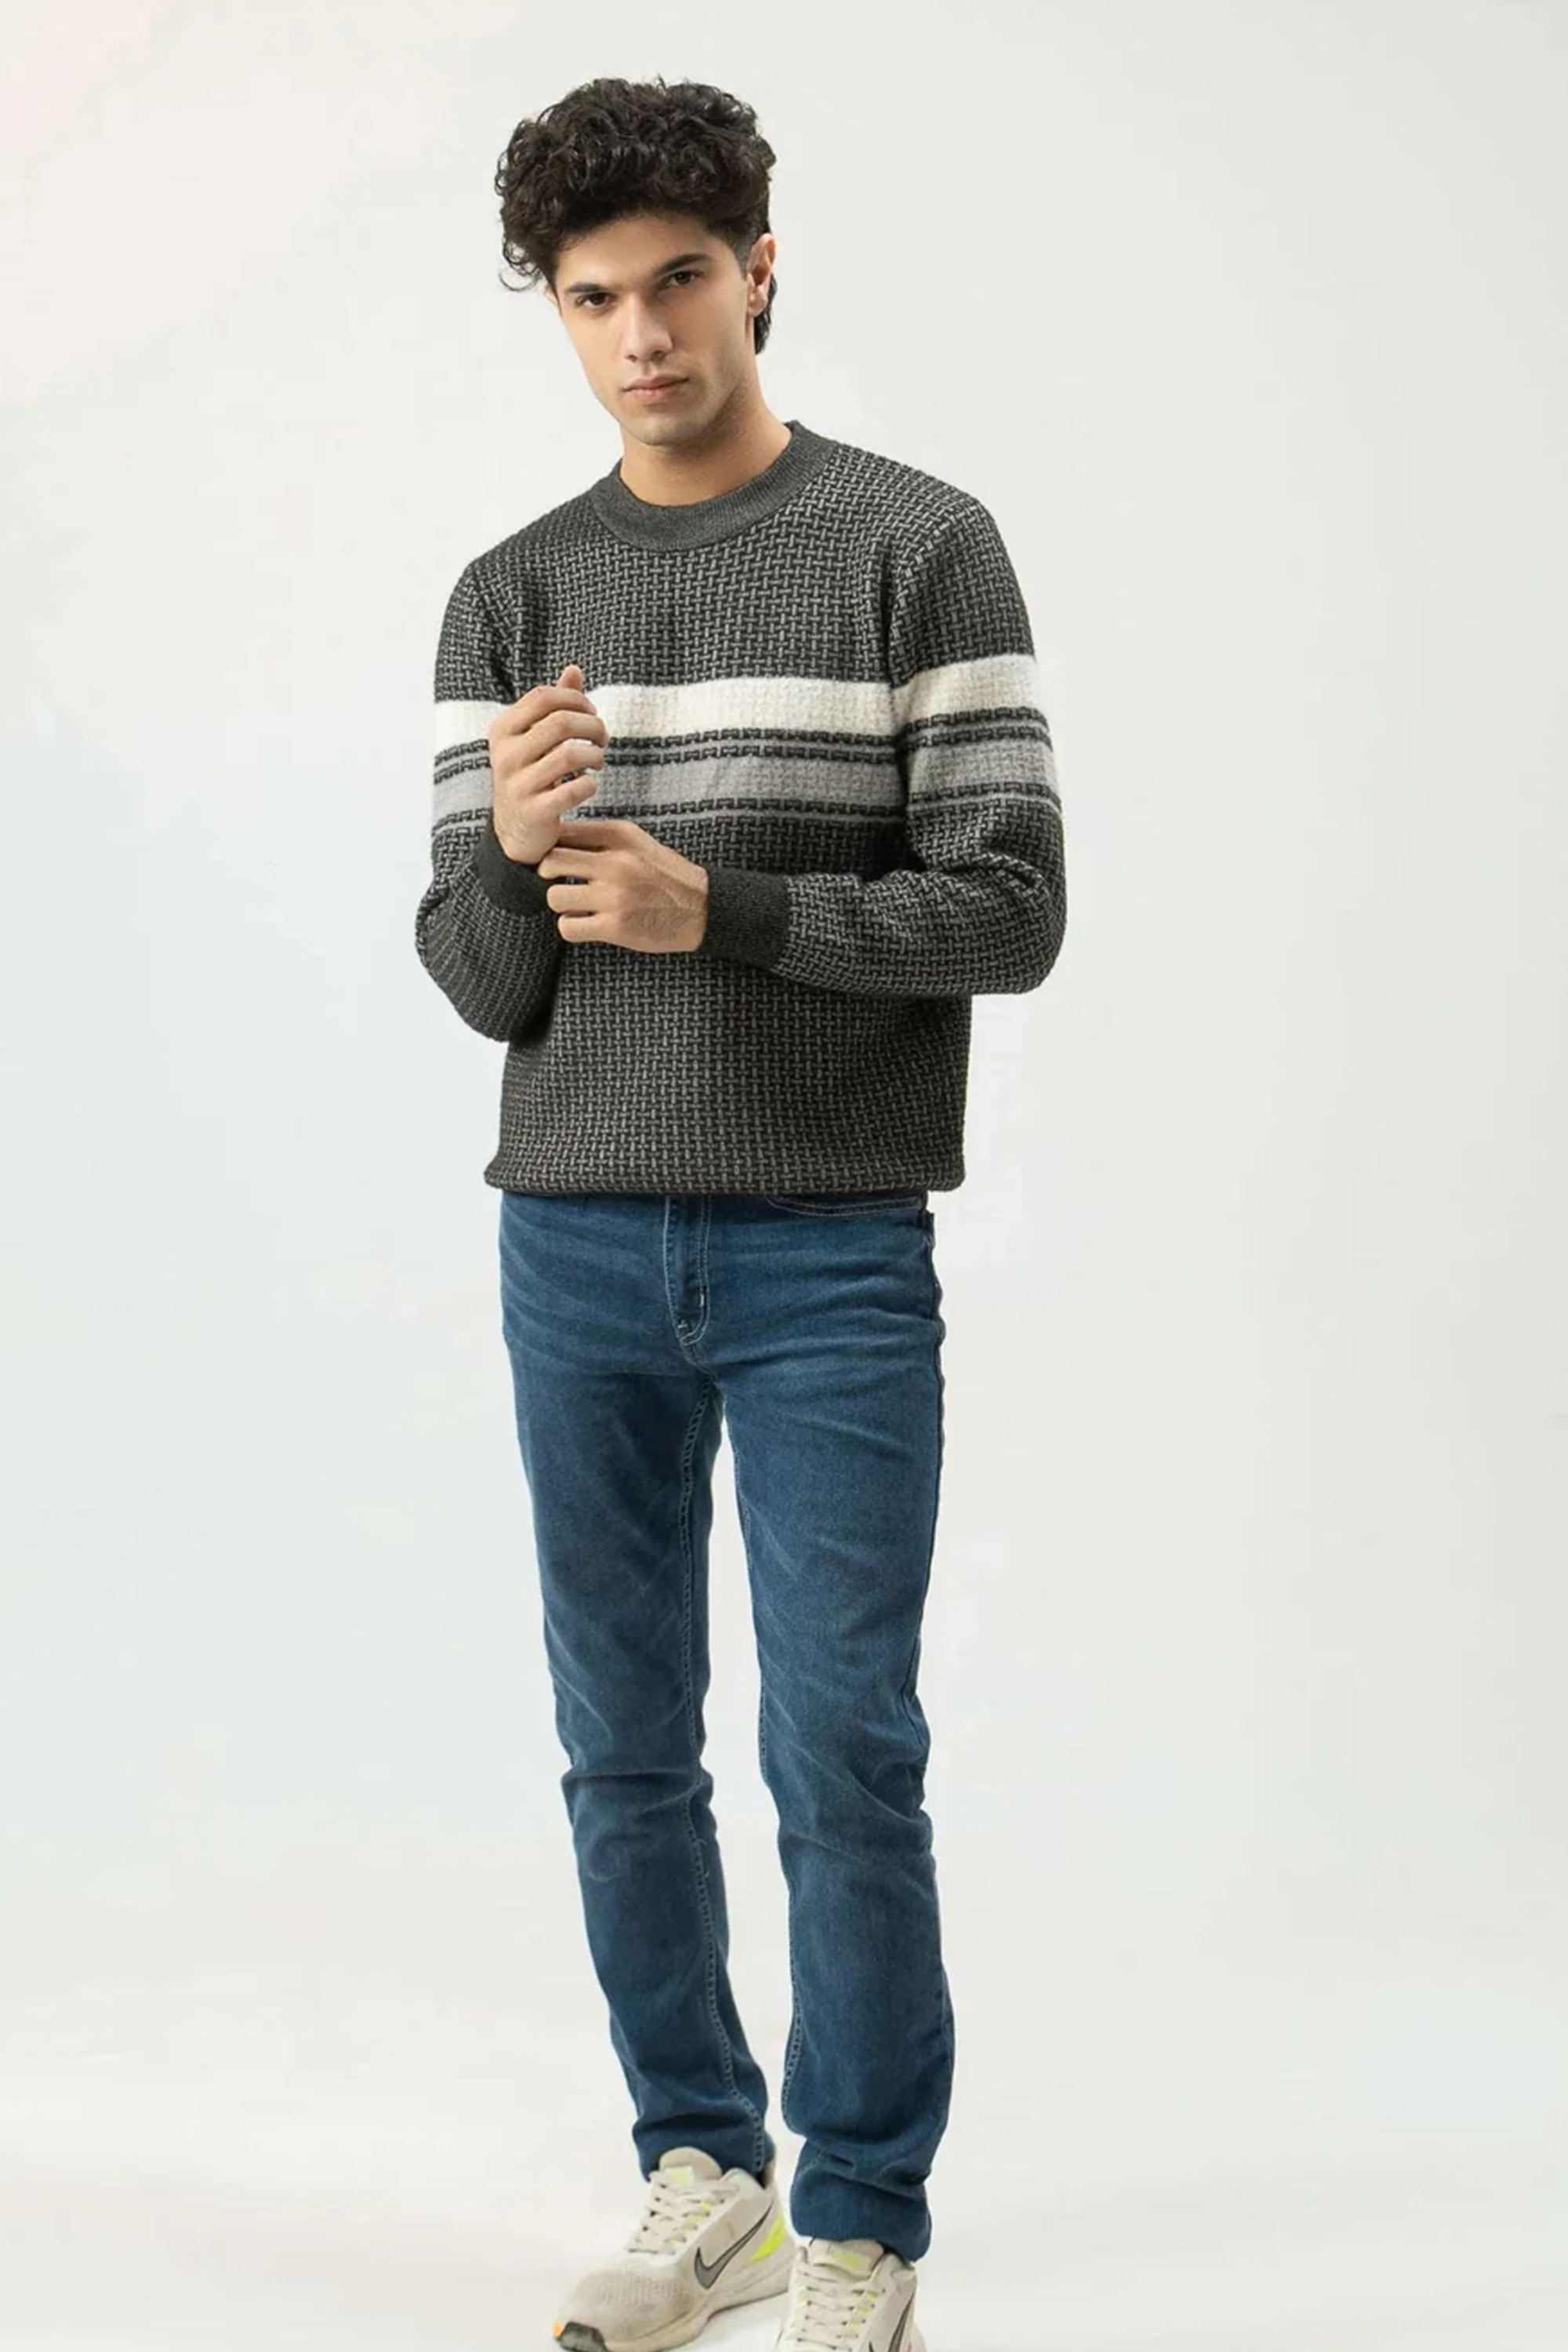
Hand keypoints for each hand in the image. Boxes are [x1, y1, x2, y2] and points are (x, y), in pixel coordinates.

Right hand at [487, 664, 606, 865]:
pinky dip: (589, 785)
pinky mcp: (534, 812)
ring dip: (595, 756)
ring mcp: (517, 784)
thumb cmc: (530, 774)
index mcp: (503, 729)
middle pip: (561, 722)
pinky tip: (588, 785)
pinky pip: (574, 790)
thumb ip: (553, 705)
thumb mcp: (533, 738)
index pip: (544, 697)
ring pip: (571, 755)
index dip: (576, 699)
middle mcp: (505, 754)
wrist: (514, 830)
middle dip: (593, 726)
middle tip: (602, 738)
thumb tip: (574, 670)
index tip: (591, 713)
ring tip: (598, 761)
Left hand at [535, 819, 709, 952]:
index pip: (564, 833)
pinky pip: (568, 927)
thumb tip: (558, 836)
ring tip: (577, 905)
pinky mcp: (615, 927)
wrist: (702, 908)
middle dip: (549, 874)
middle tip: (561, 882)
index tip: (557, 858)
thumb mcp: (638, 842)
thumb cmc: (666, 875)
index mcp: (619, 836)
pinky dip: (571, 927)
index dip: (552, 846)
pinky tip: (585, 923)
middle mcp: (616, 863)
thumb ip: (602, 836)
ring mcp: (615, 896)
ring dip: (561, 904)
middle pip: (552, 862)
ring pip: (555, 897)